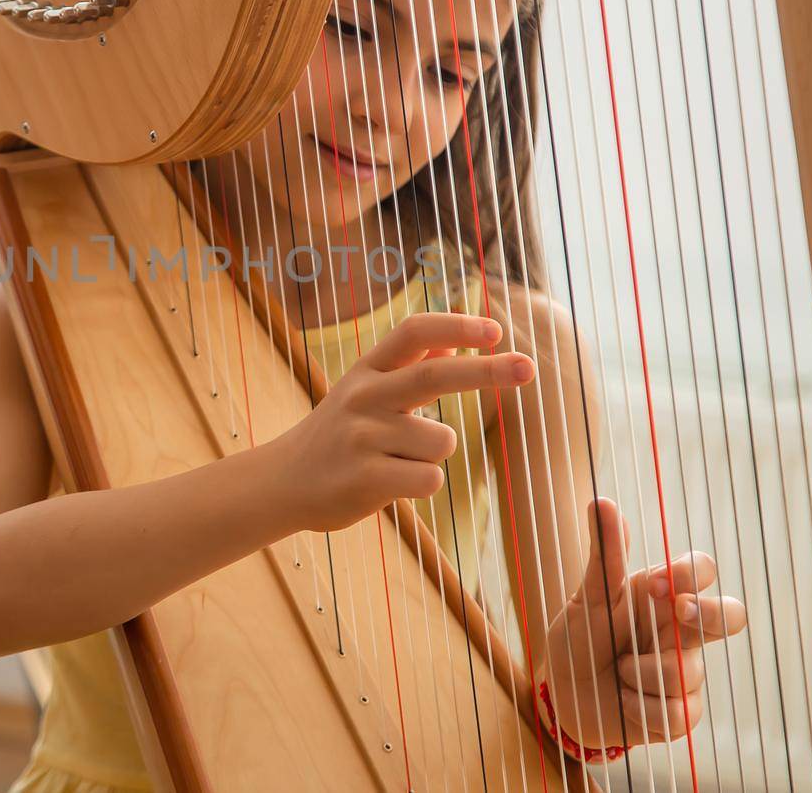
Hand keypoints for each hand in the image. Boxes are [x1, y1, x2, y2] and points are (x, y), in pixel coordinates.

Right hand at [276, 311, 535, 532]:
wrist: (282, 482)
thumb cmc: (338, 435)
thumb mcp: (363, 390)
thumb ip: (406, 369)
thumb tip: (454, 344)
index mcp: (367, 370)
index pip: (413, 333)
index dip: (456, 326)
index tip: (496, 330)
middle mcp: (363, 396)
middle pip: (435, 376)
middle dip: (487, 371)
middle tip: (529, 368)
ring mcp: (362, 437)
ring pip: (441, 442)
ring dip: (434, 455)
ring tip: (395, 461)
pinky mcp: (365, 478)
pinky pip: (430, 479)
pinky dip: (422, 484)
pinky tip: (390, 484)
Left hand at [541, 498, 746, 751]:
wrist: (566, 696)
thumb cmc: (580, 640)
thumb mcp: (587, 599)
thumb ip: (602, 558)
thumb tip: (602, 501)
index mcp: (662, 597)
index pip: (701, 571)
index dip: (691, 574)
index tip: (658, 585)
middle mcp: (682, 631)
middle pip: (732, 615)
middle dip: (711, 614)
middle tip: (678, 613)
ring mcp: (687, 672)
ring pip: (686, 670)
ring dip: (639, 672)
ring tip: (615, 670)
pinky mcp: (682, 713)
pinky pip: (677, 713)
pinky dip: (639, 707)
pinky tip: (623, 700)